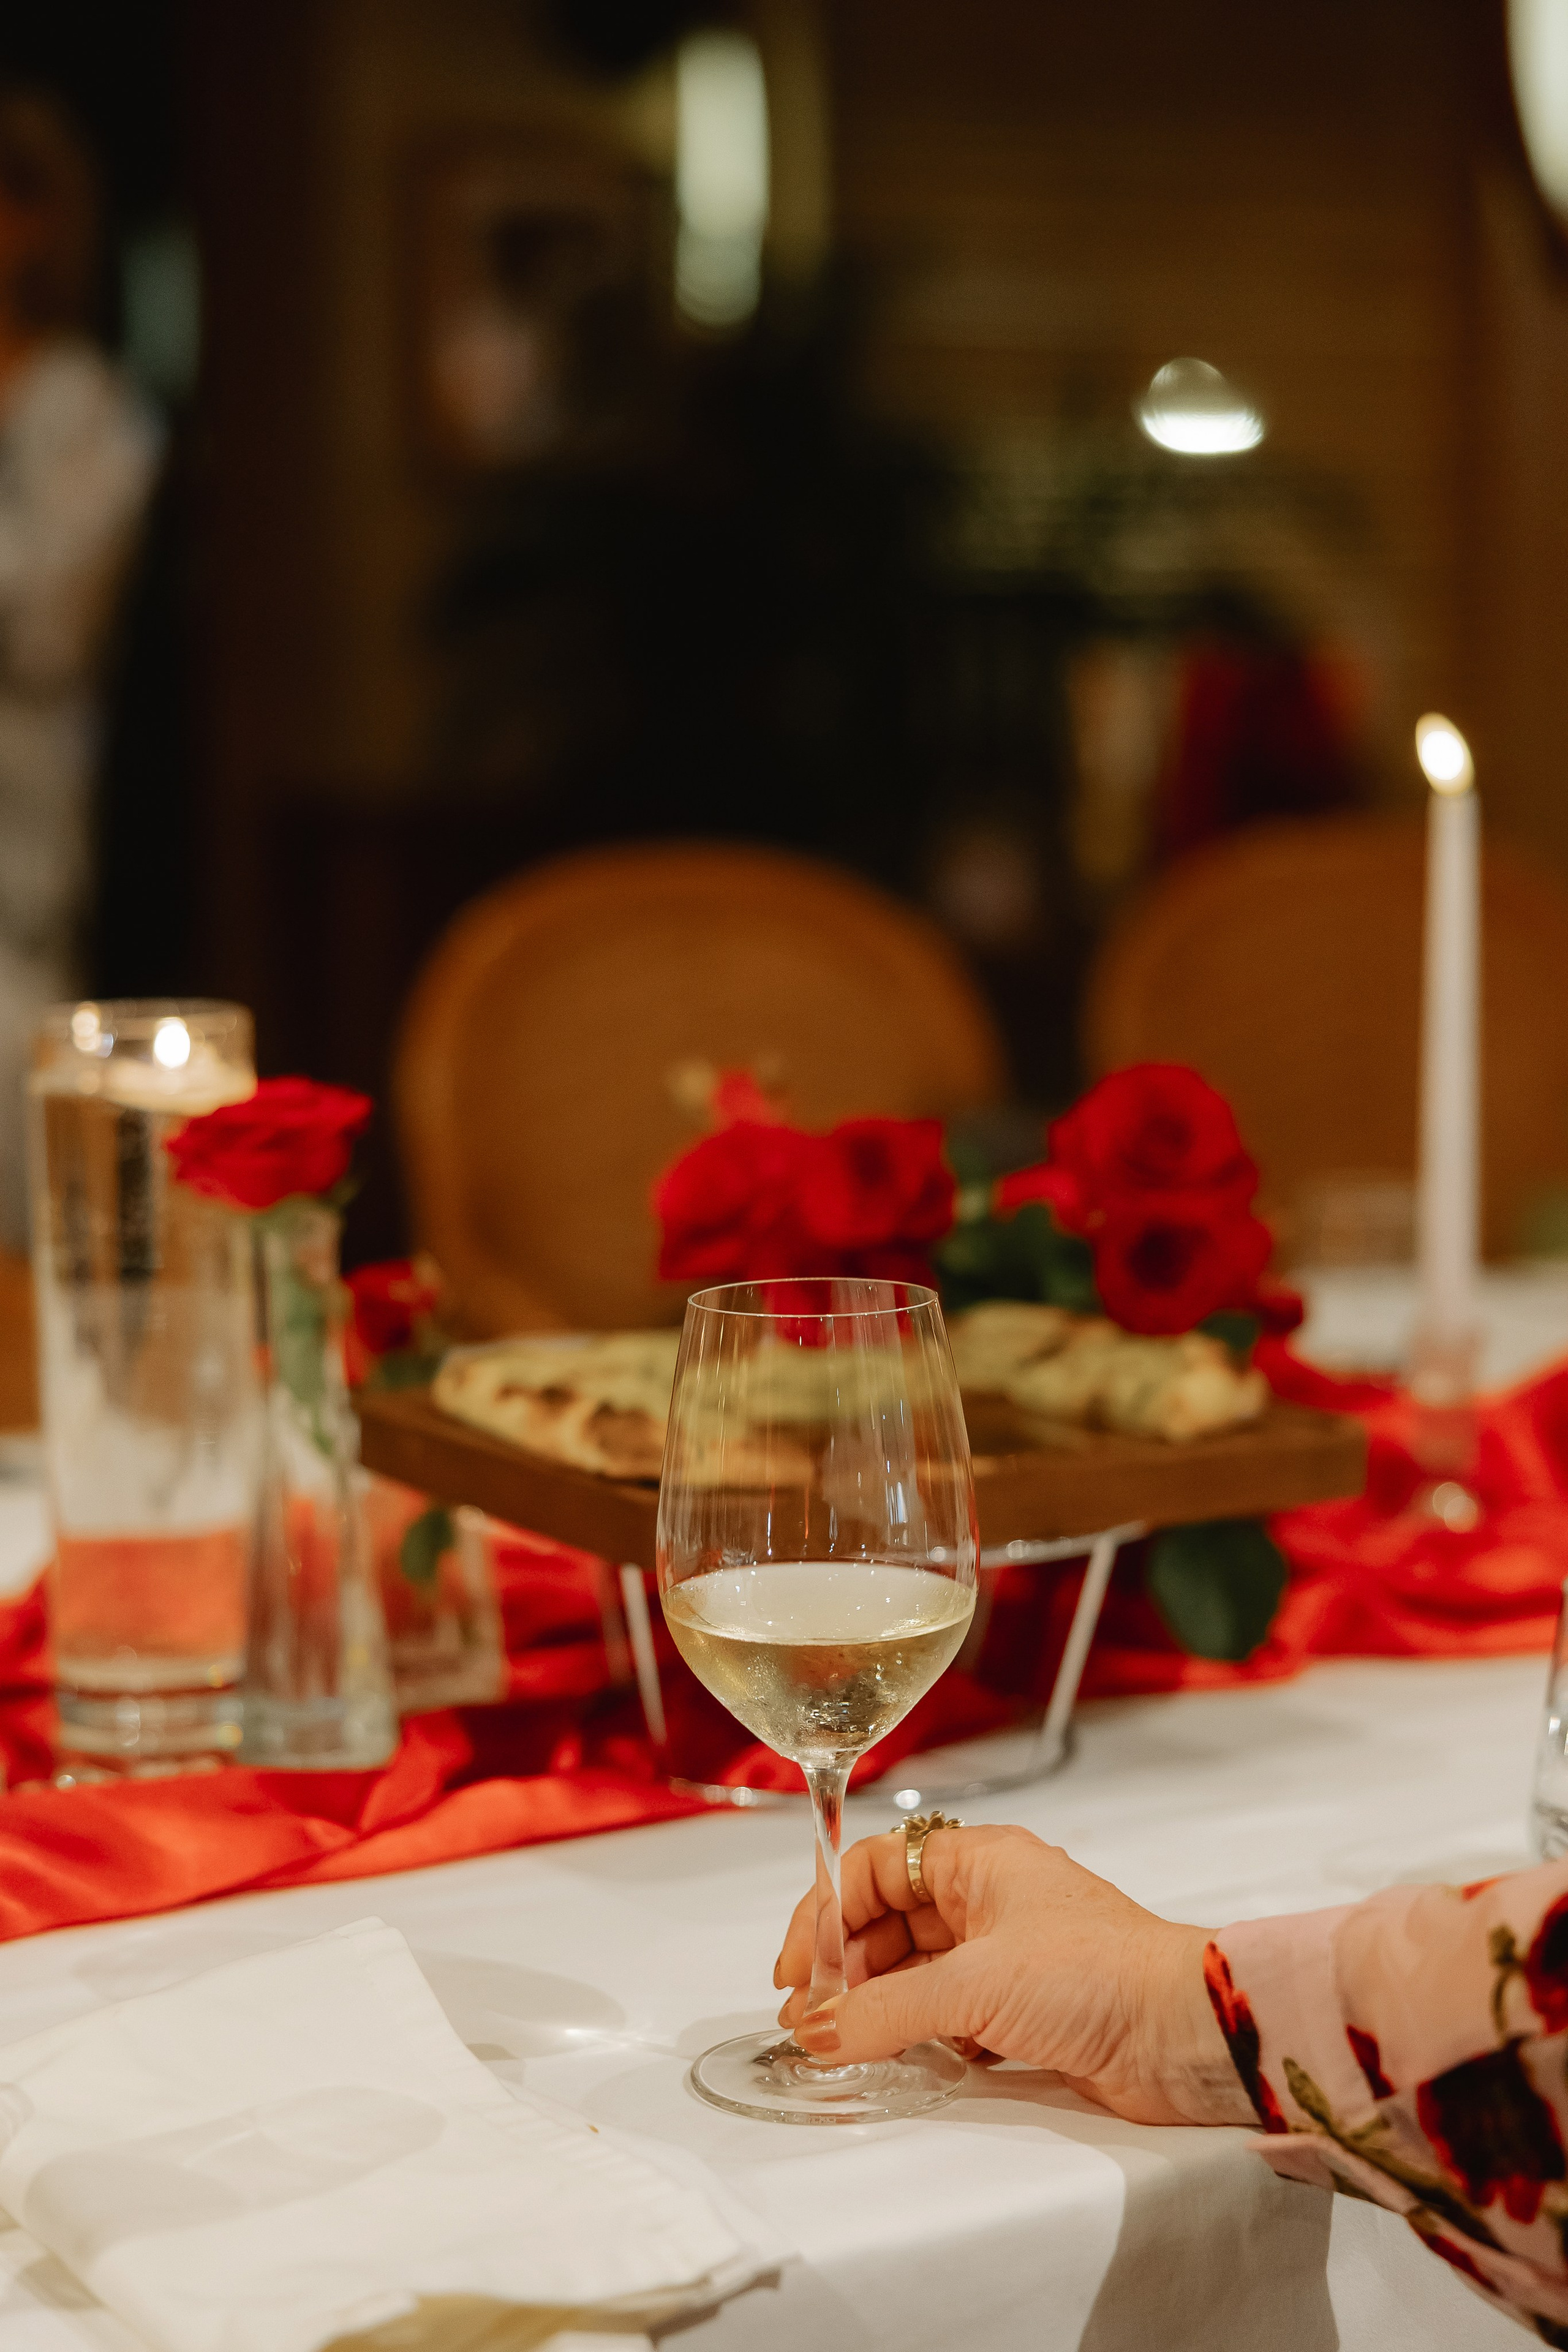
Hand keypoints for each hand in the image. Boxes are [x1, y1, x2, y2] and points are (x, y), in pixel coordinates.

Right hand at [774, 1823, 1253, 2126]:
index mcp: (977, 1859)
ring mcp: (1009, 1952)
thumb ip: (883, 2011)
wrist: (1185, 2031)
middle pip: (890, 1920)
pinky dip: (923, 2031)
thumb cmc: (1096, 1974)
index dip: (826, 1915)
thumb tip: (816, 2031)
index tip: (797, 1971)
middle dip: (846, 1967)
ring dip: (880, 2004)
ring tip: (845, 2044)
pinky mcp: (1026, 2005)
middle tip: (812, 2020)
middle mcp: (990, 1897)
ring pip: (918, 1969)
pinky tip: (910, 2055)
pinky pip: (951, 2010)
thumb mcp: (972, 1986)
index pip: (875, 1868)